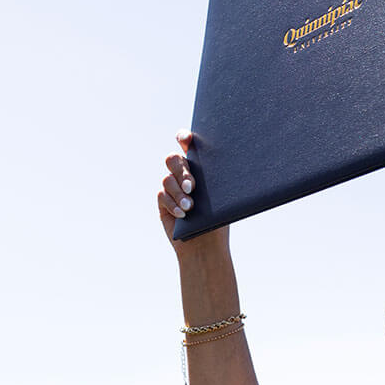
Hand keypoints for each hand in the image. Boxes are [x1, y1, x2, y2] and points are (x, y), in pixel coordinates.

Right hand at [158, 131, 230, 260]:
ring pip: (168, 179)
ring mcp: (172, 187)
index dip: (184, 138)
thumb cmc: (218, 222)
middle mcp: (184, 174)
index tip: (186, 138)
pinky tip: (182, 214)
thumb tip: (221, 166)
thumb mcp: (221, 201)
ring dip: (178, 193)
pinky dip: (173, 205)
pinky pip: (163, 196)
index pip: (189, 146)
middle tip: (192, 187)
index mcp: (201, 169)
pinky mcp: (163, 202)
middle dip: (182, 171)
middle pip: (173, 160)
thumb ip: (215, 182)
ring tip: (190, 207)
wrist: (206, 246)